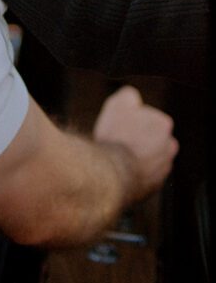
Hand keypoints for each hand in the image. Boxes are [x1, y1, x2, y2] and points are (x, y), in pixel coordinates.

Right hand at [92, 86, 177, 200]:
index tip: (121, 124)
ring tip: (117, 154)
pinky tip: (120, 168)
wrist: (112, 173)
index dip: (131, 118)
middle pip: (150, 137)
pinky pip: (143, 175)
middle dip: (137, 137)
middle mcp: (169, 147)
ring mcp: (163, 169)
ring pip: (148, 157)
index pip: (147, 116)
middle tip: (119, 138)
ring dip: (136, 155)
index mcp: (164, 124)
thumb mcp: (118, 103)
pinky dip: (134, 171)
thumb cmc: (116, 137)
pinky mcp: (154, 187)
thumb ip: (129, 95)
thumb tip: (133, 97)